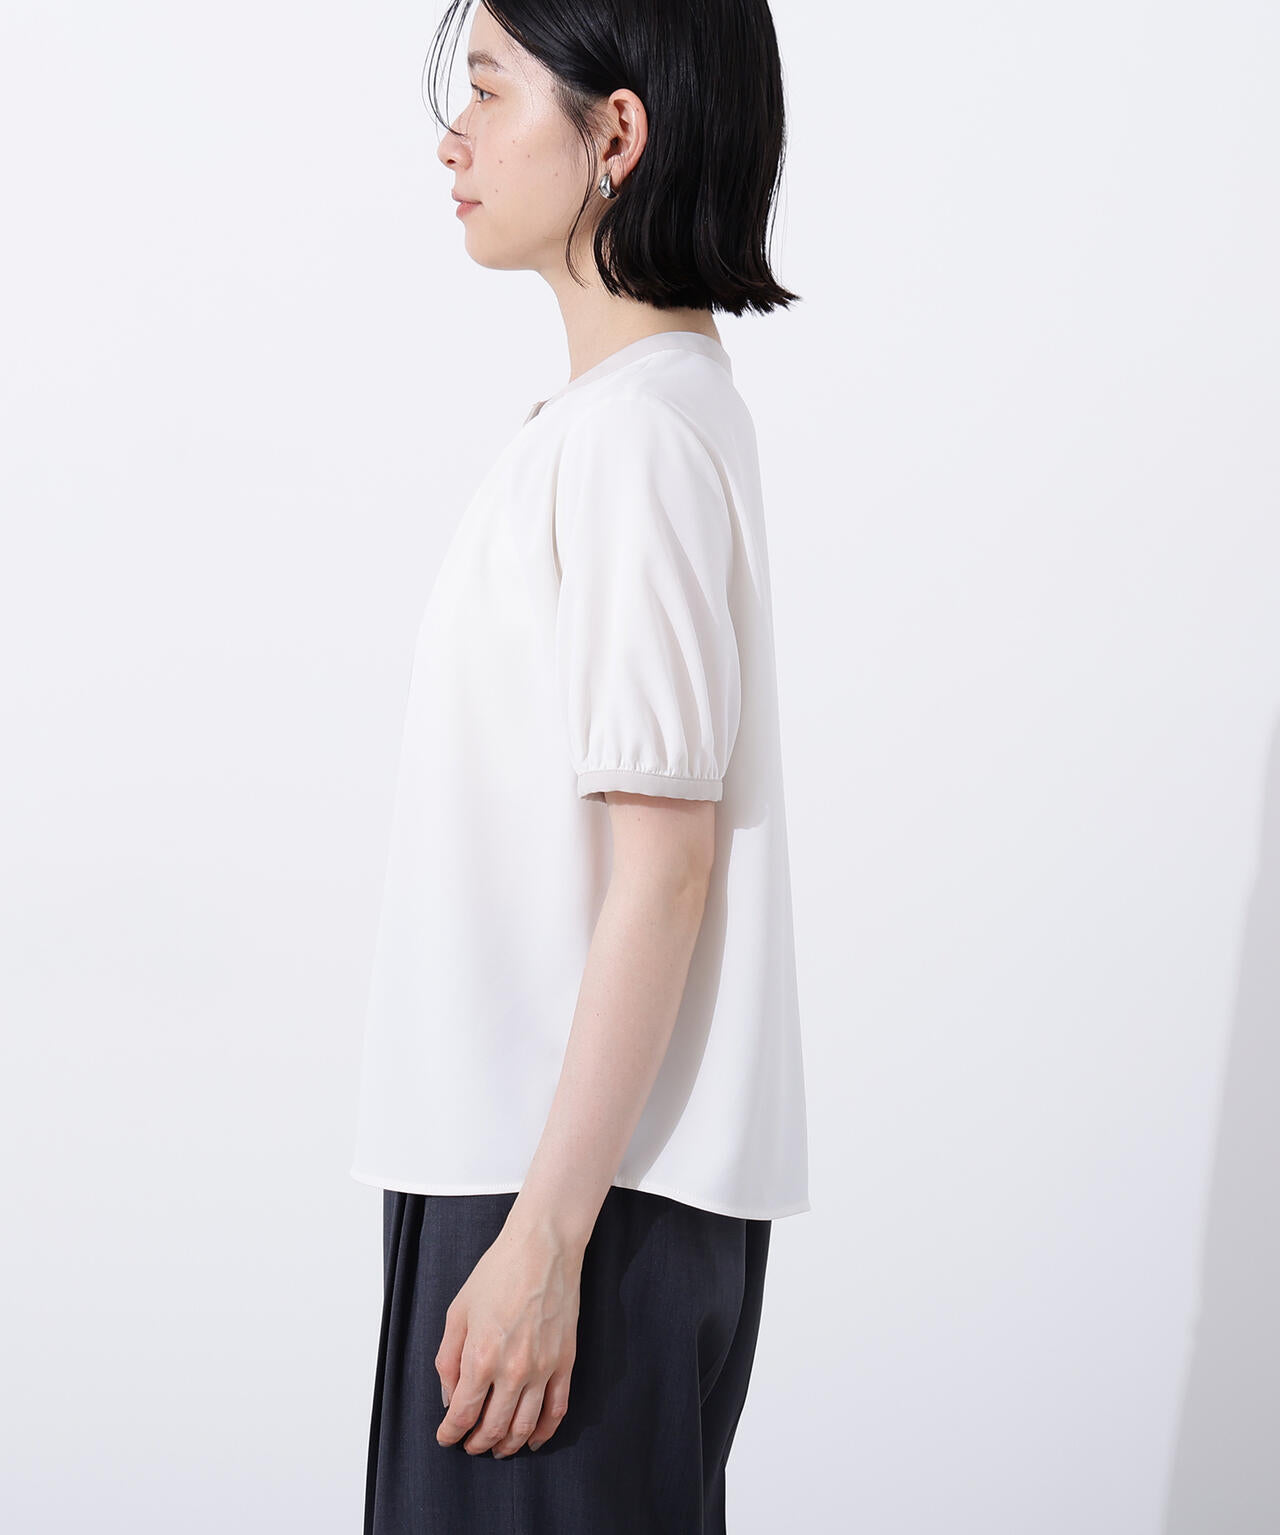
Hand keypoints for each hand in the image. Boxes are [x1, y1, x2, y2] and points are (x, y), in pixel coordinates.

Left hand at [435, 1212, 581, 1456]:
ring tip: (497, 1450)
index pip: (462, 1414)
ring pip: (524, 1426)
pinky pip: (556, 1410)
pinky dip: (544, 1432)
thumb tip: (450, 1395)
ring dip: (508, 1445)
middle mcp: (513, 1371)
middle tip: (469, 1446)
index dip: (451, 1433)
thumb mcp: (458, 1312)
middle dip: (476, 1444)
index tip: (446, 1437)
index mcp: (481, 1357)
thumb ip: (448, 1358)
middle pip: (493, 1428)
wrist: (542, 1248)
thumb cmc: (497, 1273)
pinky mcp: (565, 1362)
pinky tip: (532, 1440)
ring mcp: (543, 1369)